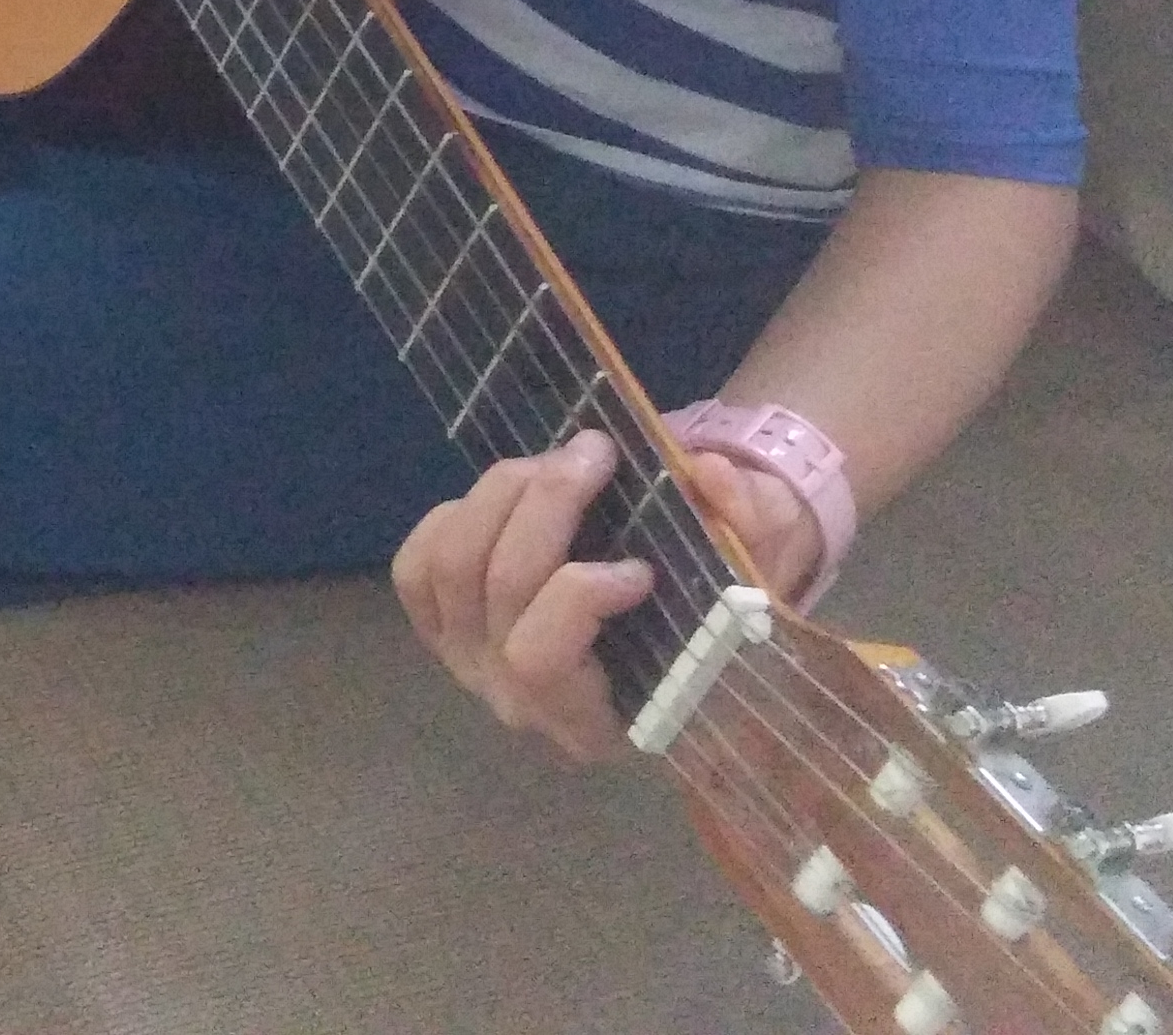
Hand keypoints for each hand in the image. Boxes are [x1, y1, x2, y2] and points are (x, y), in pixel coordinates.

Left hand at [389, 430, 818, 761]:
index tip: (642, 566)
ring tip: (562, 461)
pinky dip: (453, 519)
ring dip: (506, 493)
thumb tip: (710, 477)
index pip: (541, 662)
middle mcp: (517, 703)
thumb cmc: (718, 599)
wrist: (676, 602)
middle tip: (599, 450)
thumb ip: (746, 523)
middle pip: (498, 590)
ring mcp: (468, 665)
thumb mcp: (756, 563)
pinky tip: (507, 499)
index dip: (578, 596)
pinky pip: (416, 568)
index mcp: (596, 721)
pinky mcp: (440, 626)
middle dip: (547, 503)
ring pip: (452, 566)